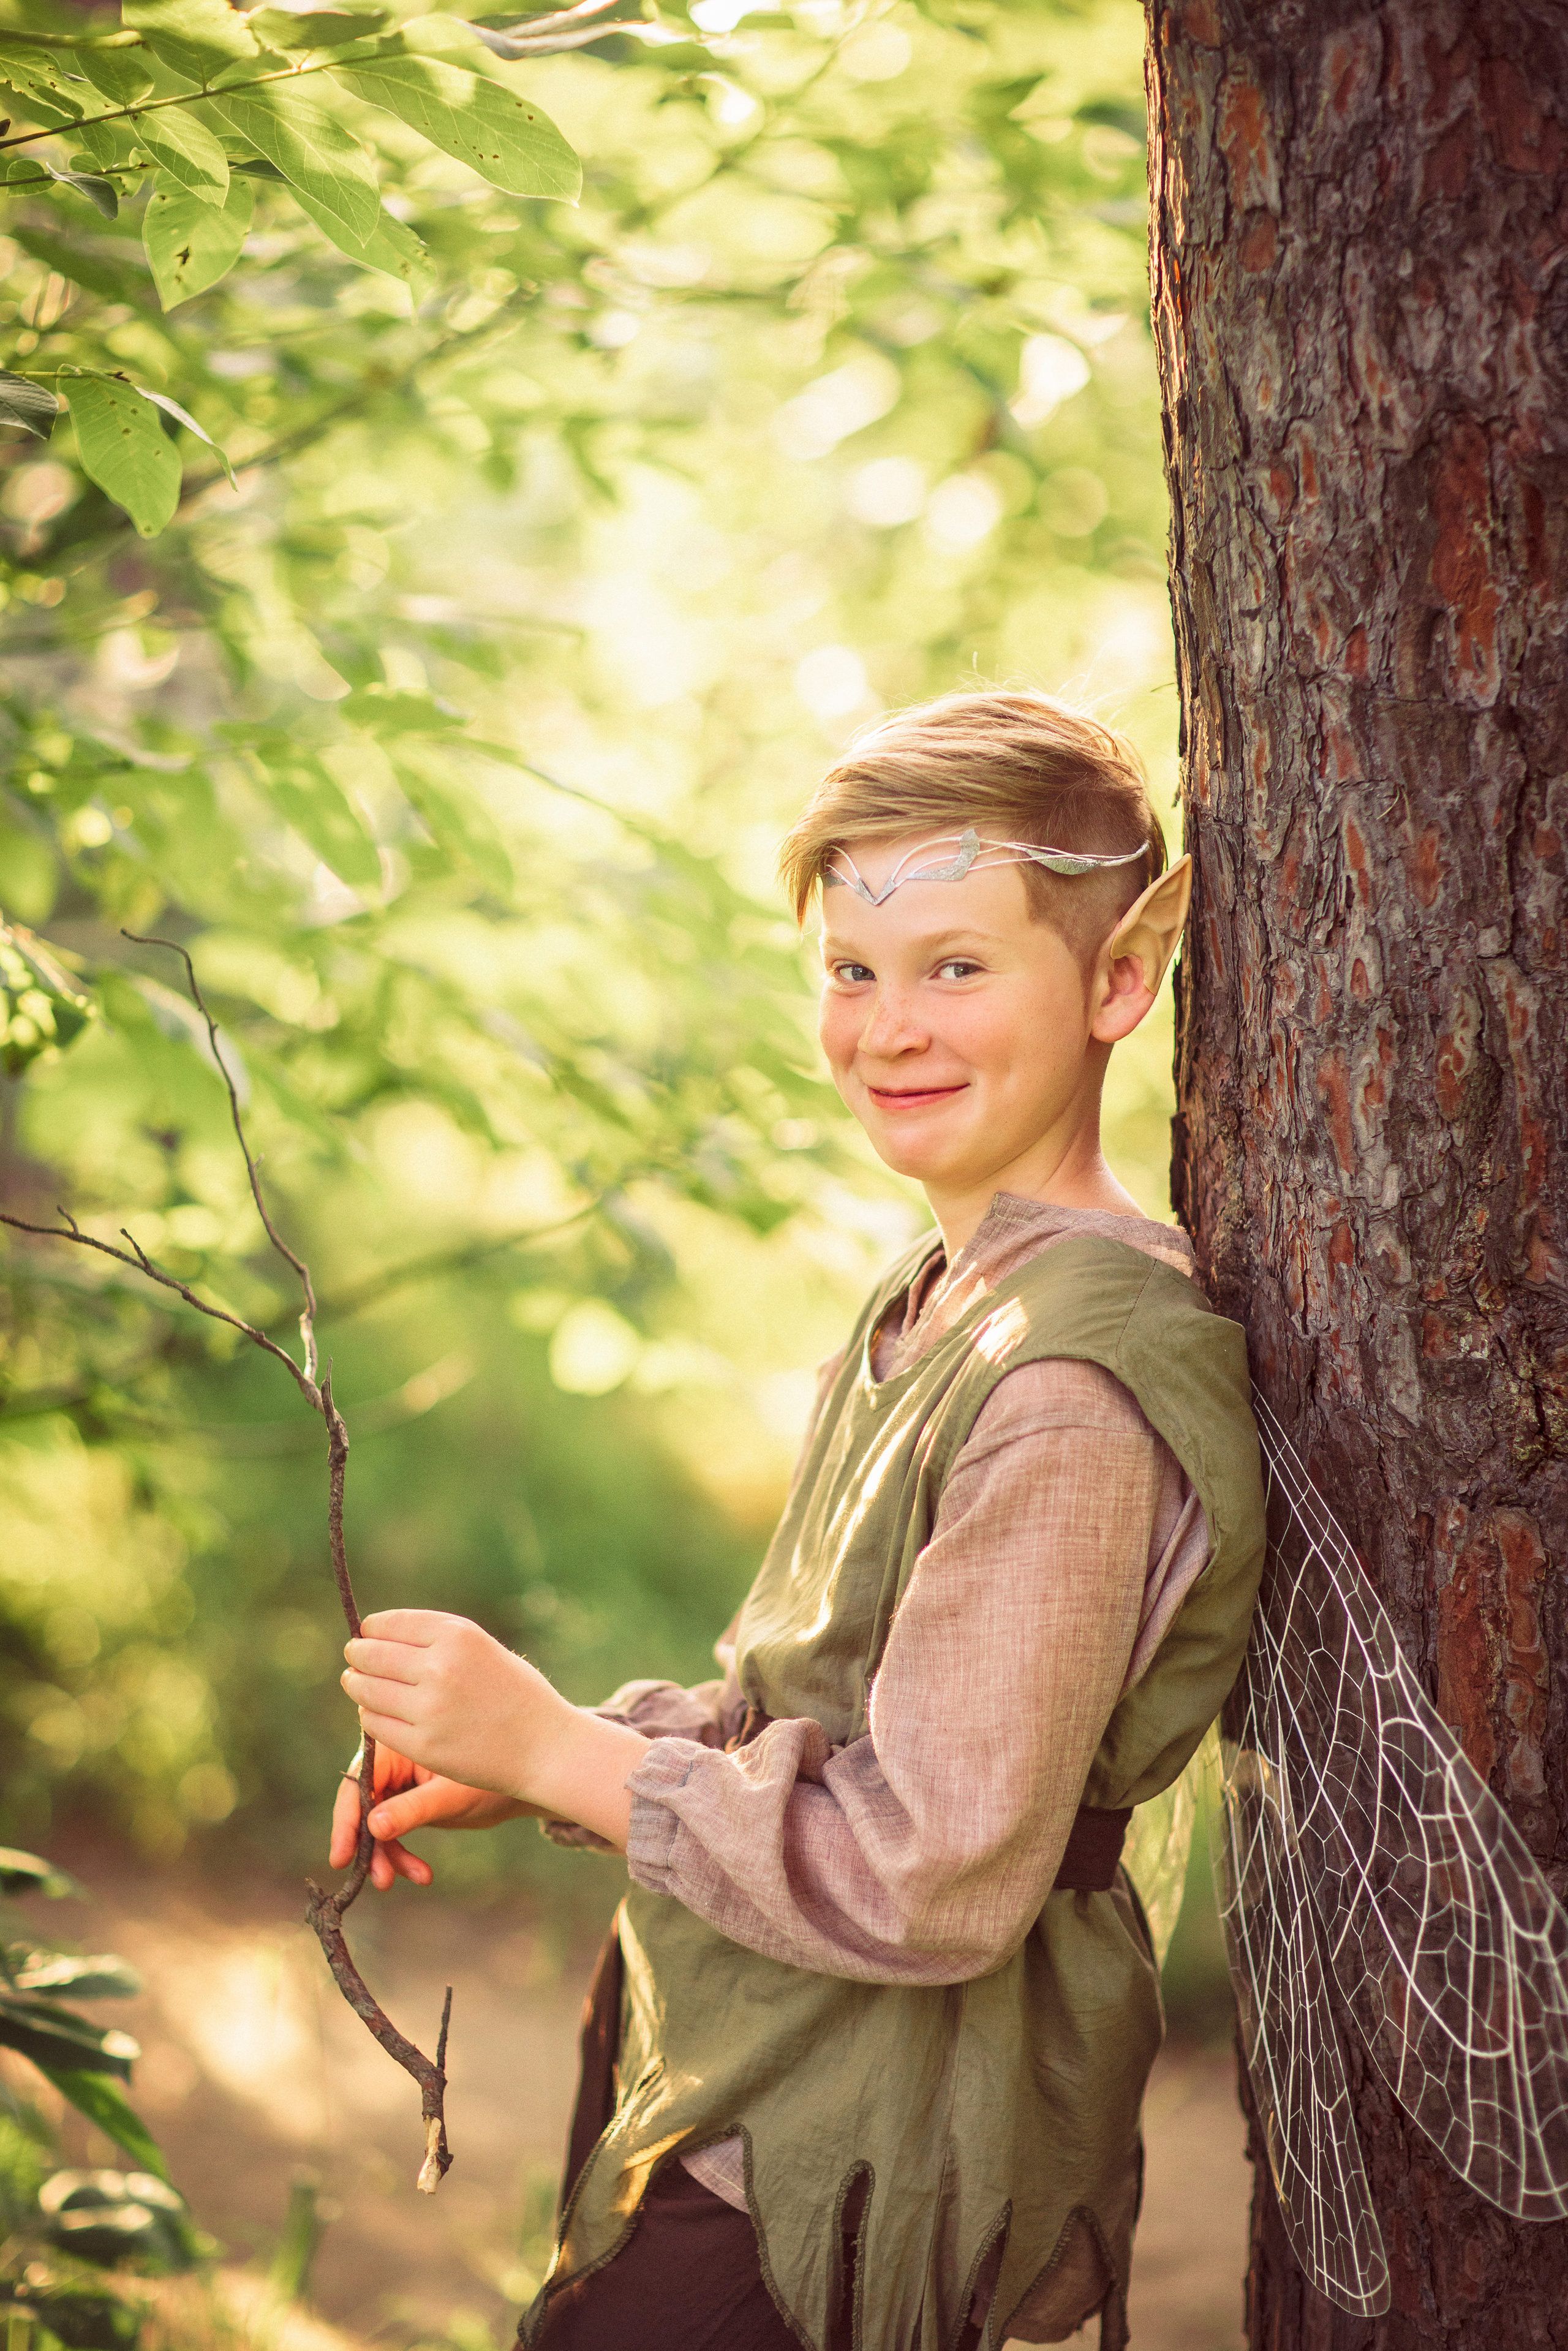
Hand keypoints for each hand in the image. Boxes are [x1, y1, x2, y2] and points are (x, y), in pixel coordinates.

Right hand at [329, 1742, 527, 1891]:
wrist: (520, 1786)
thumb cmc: (491, 1779)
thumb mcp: (450, 1796)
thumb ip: (413, 1810)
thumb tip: (374, 1828)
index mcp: (398, 1743)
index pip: (357, 1782)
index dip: (347, 1820)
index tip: (341, 1857)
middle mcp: (393, 1761)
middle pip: (363, 1806)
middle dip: (370, 1846)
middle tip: (380, 1879)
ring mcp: (399, 1784)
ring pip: (376, 1825)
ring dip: (388, 1856)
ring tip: (416, 1877)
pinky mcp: (407, 1804)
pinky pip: (392, 1833)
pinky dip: (403, 1856)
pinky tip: (423, 1874)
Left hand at [340, 1610, 646, 1849]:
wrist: (545, 1746)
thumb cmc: (514, 1692)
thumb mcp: (482, 1646)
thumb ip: (435, 1637)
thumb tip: (376, 1633)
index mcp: (457, 1635)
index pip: (387, 1623)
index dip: (370, 1629)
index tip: (366, 1634)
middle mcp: (440, 1667)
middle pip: (371, 1655)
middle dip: (357, 1655)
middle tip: (353, 1657)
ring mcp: (430, 1709)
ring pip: (366, 1690)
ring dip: (356, 1684)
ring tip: (356, 1683)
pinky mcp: (423, 1745)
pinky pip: (375, 1723)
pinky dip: (369, 1715)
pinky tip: (376, 1712)